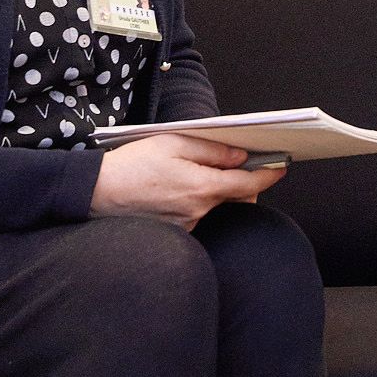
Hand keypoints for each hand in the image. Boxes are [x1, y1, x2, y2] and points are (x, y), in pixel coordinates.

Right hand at [90, 133, 286, 230]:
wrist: (94, 194)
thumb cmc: (132, 165)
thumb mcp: (173, 144)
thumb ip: (212, 150)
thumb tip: (240, 157)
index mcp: (202, 187)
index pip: (249, 183)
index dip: (269, 173)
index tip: (282, 166)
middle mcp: (199, 211)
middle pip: (235, 196)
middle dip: (244, 181)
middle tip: (241, 162)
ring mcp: (187, 225)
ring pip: (216, 206)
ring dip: (217, 190)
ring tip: (203, 171)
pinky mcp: (175, 233)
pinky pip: (198, 215)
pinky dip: (199, 201)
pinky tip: (182, 188)